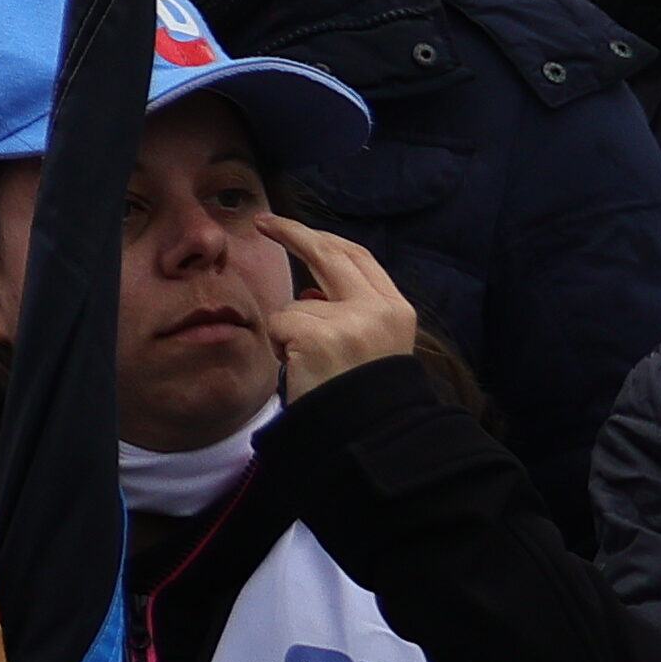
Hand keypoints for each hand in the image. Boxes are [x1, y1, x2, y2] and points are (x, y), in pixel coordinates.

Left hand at [256, 212, 423, 400]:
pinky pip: (281, 325)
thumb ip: (350, 313)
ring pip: (296, 304)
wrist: (366, 438)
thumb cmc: (361, 397)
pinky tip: (302, 370)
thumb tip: (311, 294)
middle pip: (327, 254)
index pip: (357, 257)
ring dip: (292, 332)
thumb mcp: (373, 348)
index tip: (297, 227)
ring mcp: (349, 321)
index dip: (324, 239)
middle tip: (264, 222)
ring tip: (313, 367)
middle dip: (292, 232)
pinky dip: (282, 346)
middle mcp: (378, 310)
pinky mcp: (317, 337)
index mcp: (396, 310)